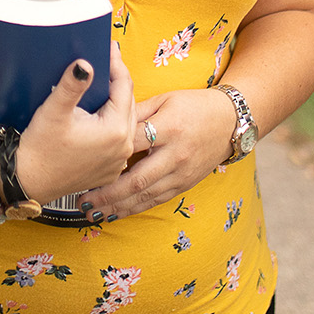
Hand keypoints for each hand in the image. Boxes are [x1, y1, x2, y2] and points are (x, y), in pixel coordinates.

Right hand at [15, 44, 134, 202]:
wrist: (28, 181)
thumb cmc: (40, 149)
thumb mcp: (54, 111)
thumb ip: (72, 85)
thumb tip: (84, 63)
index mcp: (115, 130)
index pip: (123, 86)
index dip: (116, 63)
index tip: (109, 47)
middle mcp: (123, 147)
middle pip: (127, 102)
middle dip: (117, 80)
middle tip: (106, 60)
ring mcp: (118, 161)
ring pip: (124, 120)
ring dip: (115, 102)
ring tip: (103, 83)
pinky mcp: (109, 169)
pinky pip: (118, 139)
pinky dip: (112, 122)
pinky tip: (99, 113)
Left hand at [81, 86, 236, 221]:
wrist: (231, 122)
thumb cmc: (194, 105)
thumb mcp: (165, 99)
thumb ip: (137, 111)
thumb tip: (106, 116)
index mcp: (169, 128)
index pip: (133, 142)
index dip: (108, 151)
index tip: (85, 159)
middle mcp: (176, 155)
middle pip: (137, 179)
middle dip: (108, 193)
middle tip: (83, 199)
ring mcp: (181, 173)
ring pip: (145, 196)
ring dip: (117, 207)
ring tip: (93, 213)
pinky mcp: (184, 184)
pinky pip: (156, 200)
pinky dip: (134, 209)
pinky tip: (116, 214)